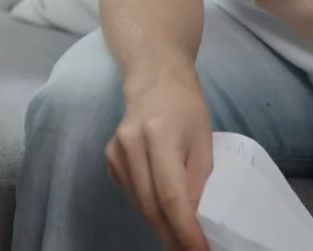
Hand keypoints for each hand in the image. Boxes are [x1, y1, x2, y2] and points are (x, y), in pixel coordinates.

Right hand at [108, 70, 214, 250]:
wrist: (155, 79)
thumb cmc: (186, 107)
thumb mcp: (203, 142)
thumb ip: (197, 181)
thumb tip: (192, 220)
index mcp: (159, 135)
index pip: (170, 195)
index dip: (184, 228)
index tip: (199, 249)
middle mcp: (131, 143)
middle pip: (150, 205)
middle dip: (172, 234)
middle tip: (190, 249)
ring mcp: (115, 150)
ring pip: (139, 203)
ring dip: (160, 225)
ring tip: (180, 236)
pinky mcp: (109, 156)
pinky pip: (131, 192)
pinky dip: (147, 206)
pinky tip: (162, 208)